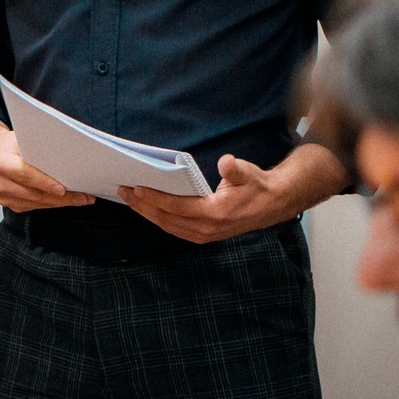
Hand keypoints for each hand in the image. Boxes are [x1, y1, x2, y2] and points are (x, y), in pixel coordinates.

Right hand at [0, 112, 95, 211]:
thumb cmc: (9, 144)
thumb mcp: (19, 138)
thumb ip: (37, 147)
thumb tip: (66, 154)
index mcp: (0, 163)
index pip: (25, 174)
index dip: (45, 182)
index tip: (63, 188)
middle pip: (35, 193)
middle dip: (63, 197)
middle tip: (84, 196)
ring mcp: (3, 197)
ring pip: (38, 203)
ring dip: (62, 202)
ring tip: (82, 198)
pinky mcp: (10, 205)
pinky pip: (35, 207)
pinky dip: (52, 204)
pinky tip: (66, 200)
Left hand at [121, 143, 347, 242]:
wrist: (275, 204)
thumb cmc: (258, 186)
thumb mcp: (248, 173)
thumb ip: (235, 170)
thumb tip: (227, 163)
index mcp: (214, 214)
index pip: (175, 206)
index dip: (154, 198)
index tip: (136, 187)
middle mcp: (207, 229)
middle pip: (166, 219)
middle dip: (142, 206)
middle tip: (122, 191)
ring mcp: (205, 235)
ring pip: (168, 226)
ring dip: (147, 213)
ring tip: (129, 200)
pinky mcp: (205, 235)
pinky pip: (175, 229)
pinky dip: (159, 219)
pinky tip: (147, 209)